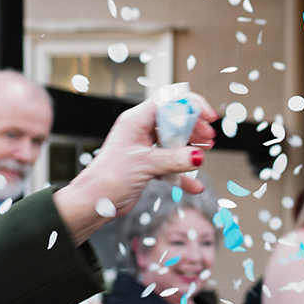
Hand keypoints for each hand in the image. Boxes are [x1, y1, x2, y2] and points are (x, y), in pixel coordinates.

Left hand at [52, 94, 214, 241]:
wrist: (94, 202)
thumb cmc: (109, 178)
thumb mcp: (146, 165)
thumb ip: (175, 160)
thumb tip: (199, 157)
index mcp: (136, 120)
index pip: (168, 101)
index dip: (191, 105)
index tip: (209, 117)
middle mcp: (140, 130)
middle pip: (174, 120)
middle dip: (194, 128)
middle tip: (208, 140)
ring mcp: (145, 147)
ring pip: (174, 141)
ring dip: (191, 147)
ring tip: (205, 153)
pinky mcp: (147, 165)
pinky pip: (171, 164)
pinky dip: (183, 173)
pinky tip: (195, 185)